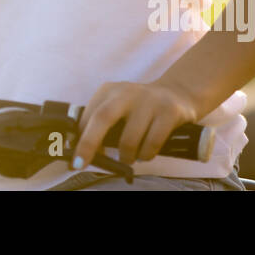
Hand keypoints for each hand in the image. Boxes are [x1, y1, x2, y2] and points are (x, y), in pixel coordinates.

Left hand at [71, 79, 200, 169]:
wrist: (178, 93)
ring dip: (126, 157)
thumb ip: (101, 124)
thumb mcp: (118, 106)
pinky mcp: (169, 111)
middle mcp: (127, 92)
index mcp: (109, 90)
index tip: (76, 159)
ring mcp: (149, 100)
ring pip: (129, 139)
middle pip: (102, 117)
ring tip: (129, 158)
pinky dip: (146, 155)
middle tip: (82, 164)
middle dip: (89, 144)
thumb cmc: (140, 107)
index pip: (89, 115)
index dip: (81, 139)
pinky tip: (145, 154)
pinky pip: (152, 143)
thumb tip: (82, 151)